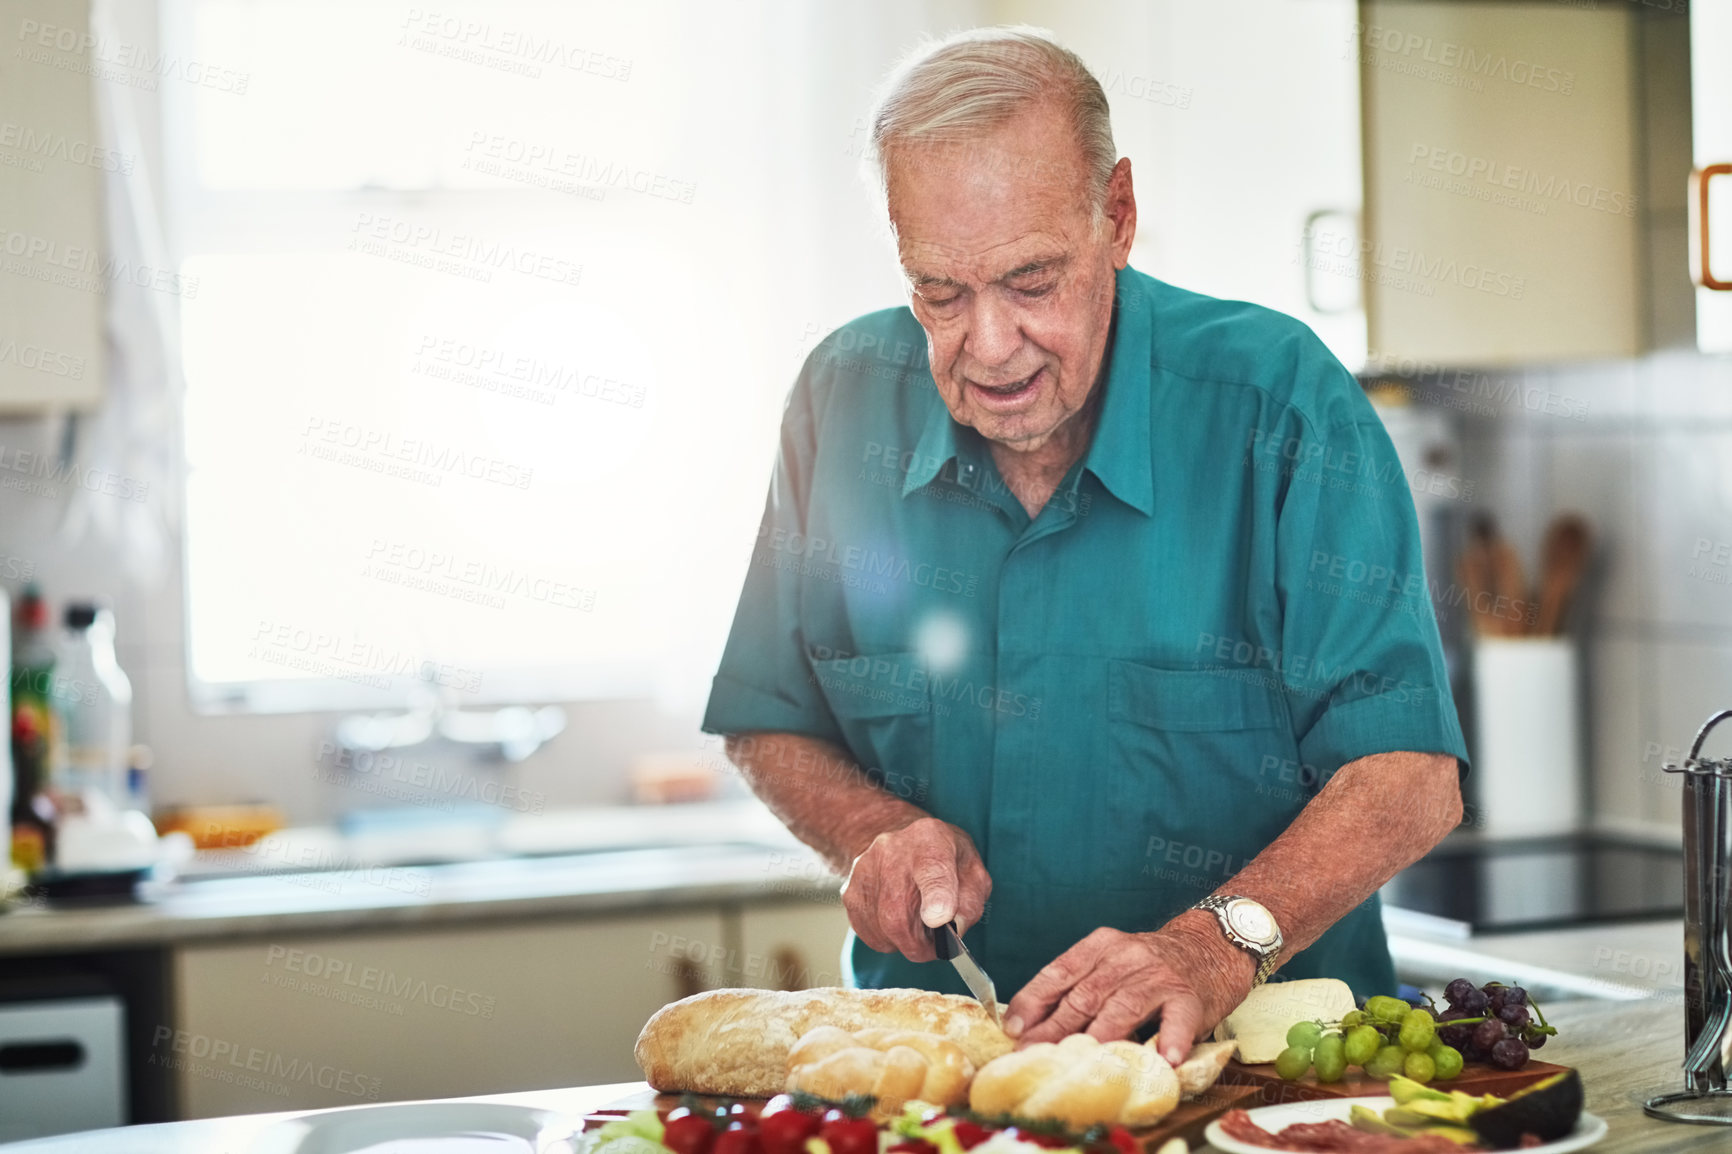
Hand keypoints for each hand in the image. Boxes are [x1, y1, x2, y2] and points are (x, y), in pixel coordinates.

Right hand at [840, 816, 990, 961]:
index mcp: (931, 841)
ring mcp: (864, 871)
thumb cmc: (943, 859)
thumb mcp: (972, 871)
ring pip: (883, 929)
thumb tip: (953, 927)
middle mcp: (891, 850)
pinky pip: (870, 934)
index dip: (936, 897)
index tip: (939, 920)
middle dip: (920, 943)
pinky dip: (889, 940)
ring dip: (905, 942)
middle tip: (934, 947)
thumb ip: (970, 900)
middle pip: (898, 911)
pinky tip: (898, 922)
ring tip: (917, 927)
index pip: (932, 870)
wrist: (903, 841)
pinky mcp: (849, 892)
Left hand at [1002, 914, 1255, 1063]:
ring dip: (1102, 1037)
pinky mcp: (1189, 996)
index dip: (1034, 1000)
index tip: (1014, 1027)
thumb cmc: (1148, 966)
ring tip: (1084, 1061)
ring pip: (1124, 1007)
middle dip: (1055, 1028)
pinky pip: (1177, 1019)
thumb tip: (1029, 1024)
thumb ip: (1077, 986)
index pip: (1059, 971)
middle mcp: (1126, 956)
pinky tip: (1163, 1058)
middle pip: (1085, 994)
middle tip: (1034, 1055)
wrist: (1209, 946)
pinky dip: (1170, 1038)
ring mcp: (1158, 976)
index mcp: (1099, 946)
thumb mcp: (1109, 961)